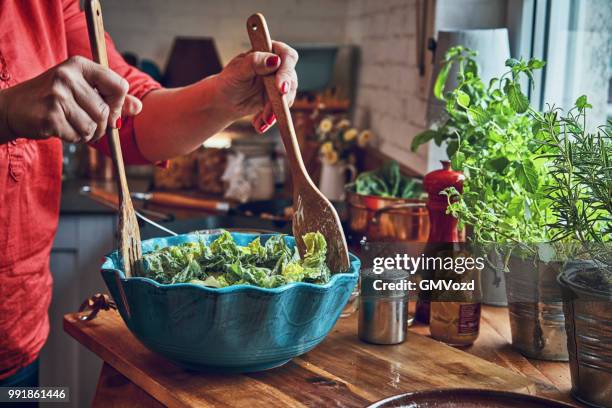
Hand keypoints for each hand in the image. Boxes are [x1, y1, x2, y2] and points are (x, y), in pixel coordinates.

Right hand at [0, 56, 141, 143]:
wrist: (13, 108)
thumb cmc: (53, 98)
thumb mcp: (83, 90)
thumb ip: (113, 98)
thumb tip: (140, 107)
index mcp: (80, 65)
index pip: (120, 86)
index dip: (119, 104)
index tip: (109, 110)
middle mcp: (68, 76)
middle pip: (106, 112)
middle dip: (101, 125)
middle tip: (88, 124)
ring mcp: (57, 95)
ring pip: (93, 127)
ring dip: (87, 134)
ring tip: (72, 124)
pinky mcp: (49, 115)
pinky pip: (77, 136)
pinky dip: (73, 138)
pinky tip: (60, 128)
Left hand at [215, 41, 297, 132]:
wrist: (225, 100)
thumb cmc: (229, 81)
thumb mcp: (238, 70)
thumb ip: (255, 62)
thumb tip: (274, 61)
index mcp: (270, 51)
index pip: (288, 57)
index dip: (286, 71)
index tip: (280, 88)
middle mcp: (279, 66)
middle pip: (291, 80)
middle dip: (281, 98)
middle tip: (271, 112)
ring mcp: (280, 82)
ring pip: (288, 96)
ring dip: (275, 111)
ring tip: (261, 121)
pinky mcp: (279, 98)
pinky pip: (283, 109)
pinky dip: (271, 118)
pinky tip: (259, 124)